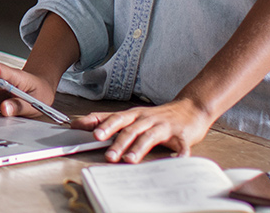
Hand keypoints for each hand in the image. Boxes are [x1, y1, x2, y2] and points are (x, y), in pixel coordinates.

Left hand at [75, 98, 214, 162]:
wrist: (191, 108)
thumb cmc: (157, 116)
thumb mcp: (131, 115)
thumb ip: (106, 119)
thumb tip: (78, 123)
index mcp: (134, 115)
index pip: (115, 118)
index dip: (103, 125)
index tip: (90, 134)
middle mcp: (147, 119)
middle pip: (130, 129)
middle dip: (118, 142)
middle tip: (108, 155)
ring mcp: (164, 126)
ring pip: (149, 136)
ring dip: (139, 148)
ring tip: (129, 160)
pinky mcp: (182, 135)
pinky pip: (181, 145)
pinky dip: (179, 154)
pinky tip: (175, 161)